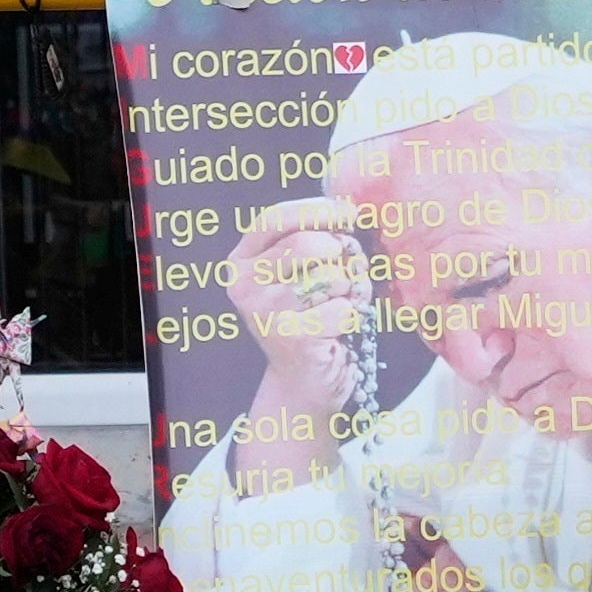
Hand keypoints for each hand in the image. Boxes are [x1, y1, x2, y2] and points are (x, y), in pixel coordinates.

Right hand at [222, 194, 377, 479]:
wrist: (303, 382)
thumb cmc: (308, 316)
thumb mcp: (299, 272)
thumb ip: (312, 237)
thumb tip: (348, 210)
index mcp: (241, 263)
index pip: (275, 218)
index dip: (316, 209)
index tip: (348, 213)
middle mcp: (244, 286)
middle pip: (308, 244)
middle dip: (338, 255)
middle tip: (343, 274)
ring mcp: (265, 313)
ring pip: (330, 277)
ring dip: (347, 290)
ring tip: (335, 307)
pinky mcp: (292, 338)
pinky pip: (343, 309)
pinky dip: (350, 318)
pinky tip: (335, 332)